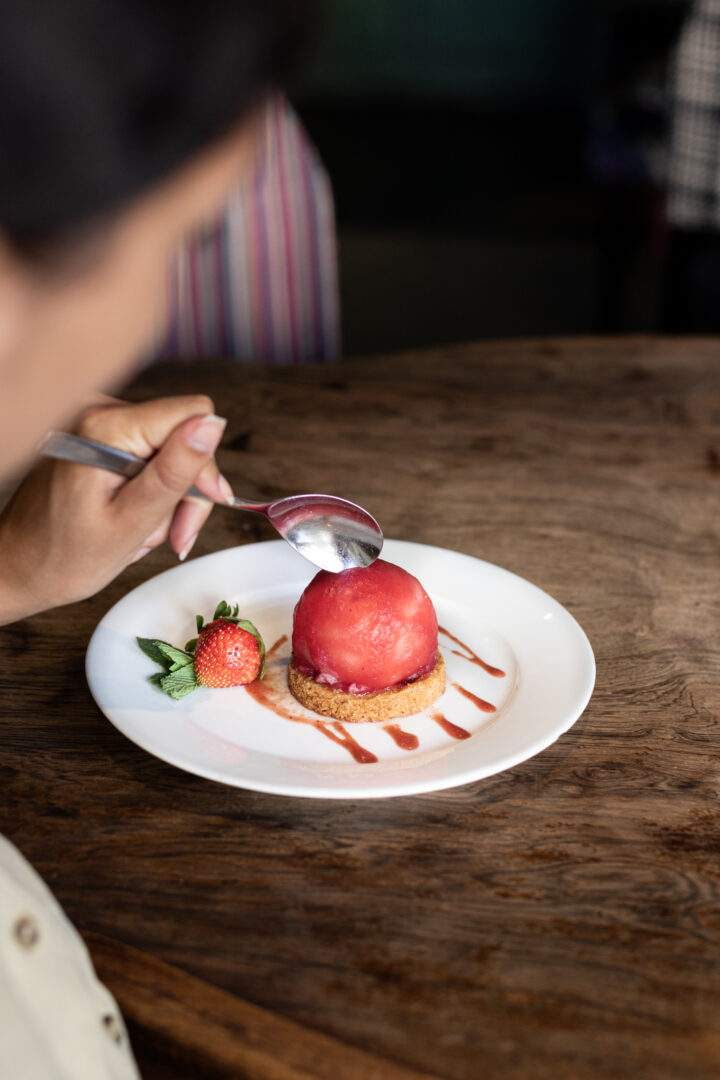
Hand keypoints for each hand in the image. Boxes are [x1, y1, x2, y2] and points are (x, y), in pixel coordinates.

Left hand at [0, 395, 232, 623]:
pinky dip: (148, 491)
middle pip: (181, 434)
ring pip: (168, 449)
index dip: (204, 464)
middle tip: (174, 537)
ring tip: (143, 533)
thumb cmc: (64, 556)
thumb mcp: (132, 521)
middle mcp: (98, 411)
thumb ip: (175, 471)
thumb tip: (212, 426)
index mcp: (106, 426)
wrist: (17, 567)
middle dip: (185, 489)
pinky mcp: (95, 437)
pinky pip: (145, 455)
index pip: (194, 415)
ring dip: (166, 497)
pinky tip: (132, 518)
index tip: (197, 506)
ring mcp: (95, 423)